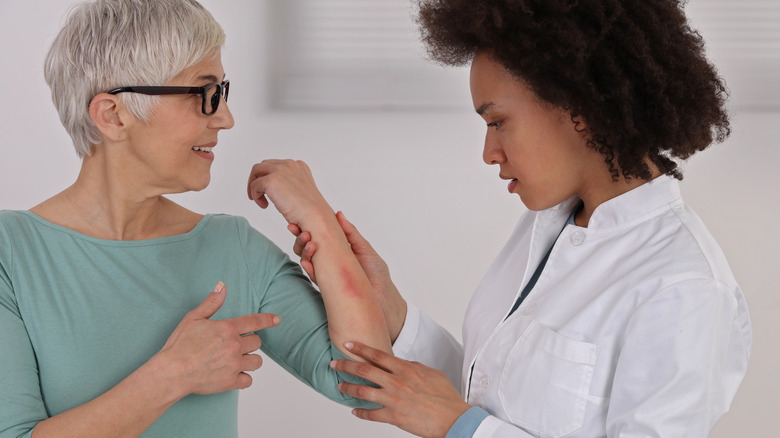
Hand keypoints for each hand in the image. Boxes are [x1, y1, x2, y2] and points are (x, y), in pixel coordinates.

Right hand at [156, 282, 279, 395]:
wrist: (171, 372)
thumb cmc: (179, 345)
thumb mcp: (193, 318)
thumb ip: (211, 302)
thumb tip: (222, 285)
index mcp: (227, 329)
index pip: (255, 321)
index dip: (268, 320)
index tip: (277, 320)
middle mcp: (235, 346)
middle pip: (257, 342)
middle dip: (249, 342)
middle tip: (236, 345)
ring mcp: (234, 364)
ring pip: (257, 362)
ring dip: (250, 360)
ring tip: (237, 359)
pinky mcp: (231, 382)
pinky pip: (248, 380)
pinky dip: (243, 377)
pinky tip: (233, 374)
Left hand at [246, 160, 332, 228]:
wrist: (315, 216)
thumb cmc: (311, 211)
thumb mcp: (301, 191)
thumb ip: (290, 184)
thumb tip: (277, 189)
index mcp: (299, 166)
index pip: (277, 165)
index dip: (270, 177)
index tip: (271, 191)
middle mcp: (290, 164)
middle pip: (264, 165)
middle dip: (259, 179)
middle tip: (259, 195)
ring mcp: (280, 170)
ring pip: (256, 170)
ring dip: (253, 185)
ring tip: (257, 199)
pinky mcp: (271, 180)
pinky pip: (254, 185)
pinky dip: (255, 196)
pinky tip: (264, 206)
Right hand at [288, 212, 407, 341]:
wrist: (383, 299)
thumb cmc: (377, 274)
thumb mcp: (364, 249)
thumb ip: (351, 233)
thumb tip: (338, 214)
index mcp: (338, 250)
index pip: (319, 237)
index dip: (308, 229)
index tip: (299, 221)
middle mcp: (330, 261)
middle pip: (309, 247)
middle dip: (301, 238)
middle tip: (299, 230)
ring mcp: (327, 274)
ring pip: (308, 261)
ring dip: (304, 251)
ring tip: (309, 242)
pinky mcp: (327, 287)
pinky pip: (314, 277)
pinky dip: (309, 268)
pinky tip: (307, 261)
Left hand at [330, 342, 470, 437]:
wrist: (453, 418)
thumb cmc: (446, 397)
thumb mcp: (432, 373)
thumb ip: (414, 367)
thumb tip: (403, 363)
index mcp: (406, 369)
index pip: (377, 355)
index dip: (360, 348)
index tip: (348, 344)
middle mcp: (396, 382)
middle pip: (364, 370)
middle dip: (346, 365)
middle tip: (334, 363)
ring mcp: (393, 399)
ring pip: (363, 391)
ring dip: (348, 388)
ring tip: (339, 386)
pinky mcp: (394, 416)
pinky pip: (371, 414)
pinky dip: (360, 413)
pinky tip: (354, 411)